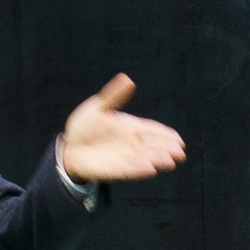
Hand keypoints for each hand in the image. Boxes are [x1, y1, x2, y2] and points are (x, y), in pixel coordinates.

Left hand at [53, 74, 185, 184]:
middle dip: (167, 149)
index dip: (165, 135)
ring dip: (158, 160)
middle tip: (180, 152)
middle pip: (152, 146)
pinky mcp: (113, 170)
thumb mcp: (98, 107)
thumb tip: (128, 79)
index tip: (178, 139)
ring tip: (171, 161)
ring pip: (145, 159)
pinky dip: (140, 169)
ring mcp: (123, 157)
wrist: (68, 148)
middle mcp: (130, 143)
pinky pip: (129, 170)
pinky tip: (151, 169)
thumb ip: (114, 96)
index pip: (151, 130)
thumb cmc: (84, 127)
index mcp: (130, 127)